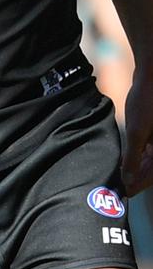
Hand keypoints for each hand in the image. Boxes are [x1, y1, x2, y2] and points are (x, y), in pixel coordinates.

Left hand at [121, 69, 152, 195]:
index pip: (152, 176)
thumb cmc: (146, 102)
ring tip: (120, 174)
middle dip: (136, 178)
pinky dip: (140, 155)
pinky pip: (151, 149)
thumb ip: (134, 157)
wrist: (152, 75)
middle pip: (152, 169)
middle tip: (118, 186)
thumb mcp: (137, 131)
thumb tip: (129, 179)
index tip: (122, 192)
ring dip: (137, 168)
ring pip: (151, 160)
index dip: (137, 185)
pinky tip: (128, 158)